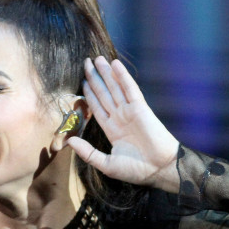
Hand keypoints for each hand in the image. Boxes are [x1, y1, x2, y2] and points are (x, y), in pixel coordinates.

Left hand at [68, 56, 179, 191]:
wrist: (160, 169)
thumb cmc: (137, 170)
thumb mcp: (106, 164)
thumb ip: (87, 152)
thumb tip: (69, 141)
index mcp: (112, 129)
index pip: (97, 107)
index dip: (89, 94)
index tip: (82, 81)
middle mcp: (120, 117)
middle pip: (104, 93)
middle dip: (95, 78)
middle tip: (85, 62)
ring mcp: (129, 111)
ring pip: (114, 88)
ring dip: (106, 73)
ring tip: (96, 59)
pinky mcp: (140, 108)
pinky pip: (129, 89)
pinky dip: (122, 76)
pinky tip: (115, 64)